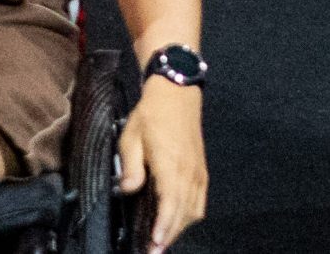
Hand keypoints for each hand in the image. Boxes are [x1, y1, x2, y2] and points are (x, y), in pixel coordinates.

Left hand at [117, 76, 204, 250]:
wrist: (177, 90)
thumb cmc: (152, 112)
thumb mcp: (132, 134)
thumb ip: (130, 165)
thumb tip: (128, 190)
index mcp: (171, 162)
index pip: (170, 202)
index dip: (164, 226)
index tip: (155, 244)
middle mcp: (188, 170)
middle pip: (183, 213)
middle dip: (170, 235)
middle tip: (153, 251)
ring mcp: (198, 171)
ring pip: (194, 210)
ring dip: (180, 228)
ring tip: (162, 240)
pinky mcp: (201, 169)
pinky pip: (200, 201)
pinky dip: (189, 216)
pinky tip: (177, 222)